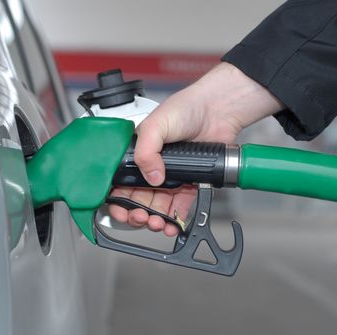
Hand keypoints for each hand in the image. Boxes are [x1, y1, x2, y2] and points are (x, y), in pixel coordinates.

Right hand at [109, 62, 283, 235]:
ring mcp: (171, 176)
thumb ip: (145, 151)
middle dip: (136, 213)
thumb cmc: (186, 108)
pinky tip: (172, 224)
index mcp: (137, 153)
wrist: (218, 111)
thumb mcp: (155, 125)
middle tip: (140, 218)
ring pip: (157, 206)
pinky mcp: (189, 182)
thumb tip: (150, 177)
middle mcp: (152, 166)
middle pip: (137, 198)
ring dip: (154, 219)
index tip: (121, 210)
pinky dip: (175, 218)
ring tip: (157, 223)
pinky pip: (179, 206)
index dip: (118, 198)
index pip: (120, 182)